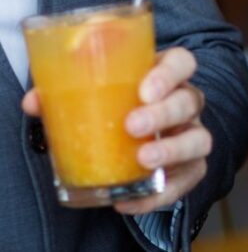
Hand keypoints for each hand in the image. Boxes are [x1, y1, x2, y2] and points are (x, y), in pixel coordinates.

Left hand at [23, 47, 211, 214]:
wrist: (135, 138)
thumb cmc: (116, 107)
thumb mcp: (95, 95)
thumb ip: (66, 96)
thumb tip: (33, 101)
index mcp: (165, 76)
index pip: (182, 62)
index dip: (169, 73)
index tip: (144, 89)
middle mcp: (185, 102)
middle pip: (189, 100)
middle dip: (163, 113)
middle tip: (132, 125)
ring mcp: (191, 134)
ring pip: (199, 138)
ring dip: (173, 149)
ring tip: (142, 159)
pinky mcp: (190, 167)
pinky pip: (188, 180)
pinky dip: (162, 193)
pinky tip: (131, 199)